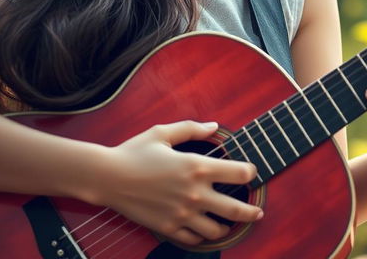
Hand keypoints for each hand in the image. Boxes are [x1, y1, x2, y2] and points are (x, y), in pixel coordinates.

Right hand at [91, 120, 262, 245]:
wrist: (108, 177)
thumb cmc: (135, 151)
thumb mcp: (164, 132)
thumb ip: (192, 128)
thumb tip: (214, 126)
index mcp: (196, 166)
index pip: (238, 173)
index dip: (249, 172)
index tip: (251, 173)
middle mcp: (194, 193)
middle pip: (235, 209)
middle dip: (251, 212)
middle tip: (258, 212)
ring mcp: (182, 214)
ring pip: (216, 230)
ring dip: (227, 227)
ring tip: (230, 223)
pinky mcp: (168, 228)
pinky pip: (193, 240)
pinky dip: (202, 237)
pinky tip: (204, 230)